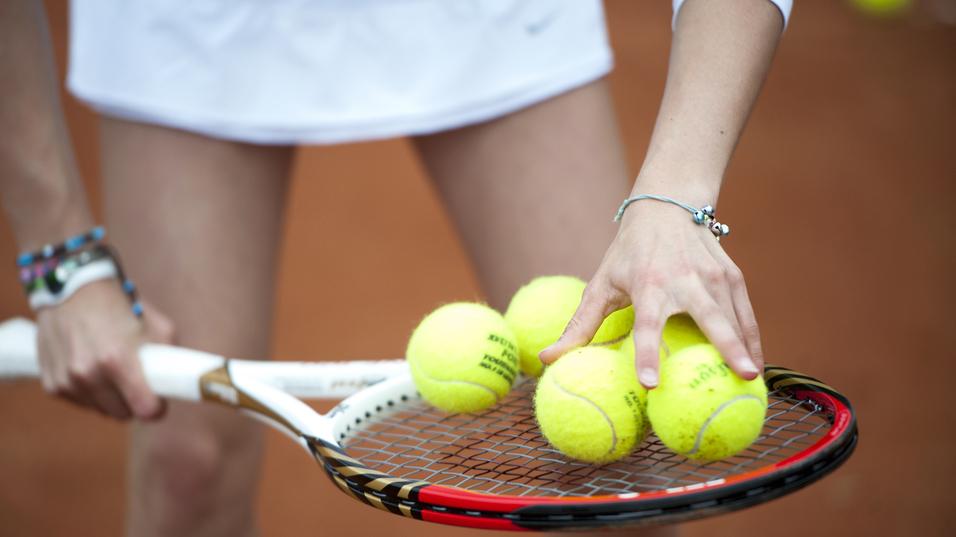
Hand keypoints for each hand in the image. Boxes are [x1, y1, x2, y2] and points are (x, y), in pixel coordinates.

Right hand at [36, 279, 173, 419]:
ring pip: (102, 410)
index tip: (160, 402)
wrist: (74, 289)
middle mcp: (88, 374)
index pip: (144, 409)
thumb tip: (181, 382)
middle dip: (134, 401)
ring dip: (111, 398)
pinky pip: (81, 403)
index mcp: (117, 360)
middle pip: (124, 414)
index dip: (157, 408)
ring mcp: (67, 381)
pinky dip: (90, 393)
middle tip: (137, 381)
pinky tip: (92, 369)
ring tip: (113, 371)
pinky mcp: (53, 384)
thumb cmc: (121, 305)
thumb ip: (170, 357)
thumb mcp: (158, 325)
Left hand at [539, 199, 762, 387]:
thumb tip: (546, 360)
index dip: (646, 354)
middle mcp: (685, 279)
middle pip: (710, 317)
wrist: (667, 205)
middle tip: (742, 376)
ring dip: (747, 349)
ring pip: (735, 317)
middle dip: (727, 346)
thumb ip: (579, 325)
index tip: (650, 383)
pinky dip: (753, 339)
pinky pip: (746, 314)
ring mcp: (713, 276)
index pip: (647, 325)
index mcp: (648, 284)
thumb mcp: (601, 284)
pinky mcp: (732, 275)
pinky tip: (757, 365)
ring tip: (754, 382)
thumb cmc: (629, 253)